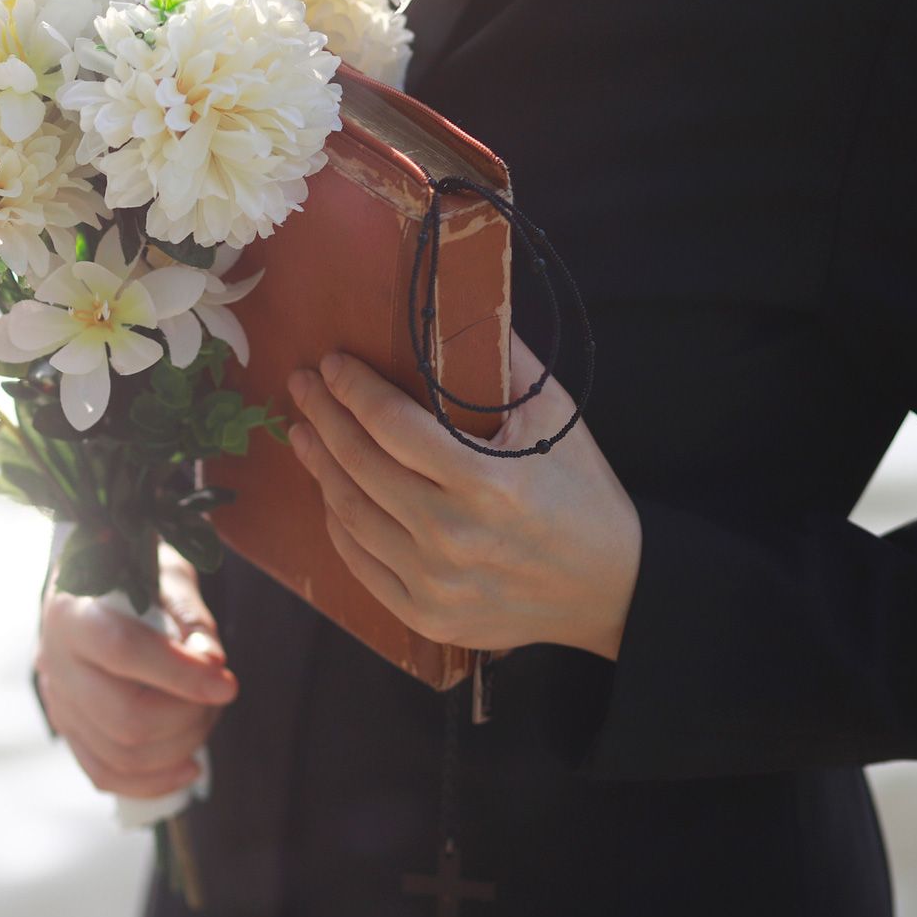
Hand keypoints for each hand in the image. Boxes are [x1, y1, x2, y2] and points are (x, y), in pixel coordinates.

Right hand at [35, 544, 237, 797]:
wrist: (92, 577)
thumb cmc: (133, 570)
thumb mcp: (164, 575)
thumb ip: (190, 619)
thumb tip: (212, 663)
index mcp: (72, 610)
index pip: (122, 651)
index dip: (180, 674)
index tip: (226, 683)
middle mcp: (54, 660)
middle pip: (123, 718)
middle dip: (187, 718)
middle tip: (219, 696)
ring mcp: (57, 700)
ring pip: (120, 754)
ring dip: (180, 747)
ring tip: (206, 716)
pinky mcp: (67, 728)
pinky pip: (105, 774)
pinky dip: (153, 780)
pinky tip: (188, 765)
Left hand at [287, 329, 641, 659]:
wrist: (613, 588)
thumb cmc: (582, 492)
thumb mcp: (555, 417)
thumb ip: (504, 360)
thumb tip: (456, 302)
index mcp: (488, 482)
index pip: (392, 424)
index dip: (353, 389)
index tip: (332, 364)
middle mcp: (454, 535)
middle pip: (360, 464)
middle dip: (322, 416)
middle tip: (302, 386)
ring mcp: (436, 581)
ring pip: (349, 512)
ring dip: (318, 465)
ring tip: (303, 432)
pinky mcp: (427, 615)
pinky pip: (359, 561)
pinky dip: (337, 520)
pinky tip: (329, 489)